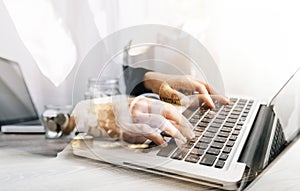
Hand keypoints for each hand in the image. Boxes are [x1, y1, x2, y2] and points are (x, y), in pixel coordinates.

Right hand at [71, 96, 194, 146]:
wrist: (96, 113)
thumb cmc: (116, 113)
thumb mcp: (135, 109)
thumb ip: (149, 114)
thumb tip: (167, 124)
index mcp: (144, 100)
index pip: (168, 106)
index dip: (181, 116)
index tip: (188, 125)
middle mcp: (141, 105)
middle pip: (168, 112)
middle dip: (183, 124)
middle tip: (190, 134)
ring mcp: (134, 115)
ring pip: (160, 120)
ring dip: (174, 131)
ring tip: (181, 139)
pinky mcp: (127, 126)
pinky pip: (146, 130)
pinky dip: (157, 137)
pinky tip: (163, 142)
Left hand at [144, 72, 229, 107]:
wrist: (155, 80)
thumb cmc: (160, 87)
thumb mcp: (166, 93)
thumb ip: (176, 97)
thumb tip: (187, 102)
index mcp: (185, 81)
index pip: (200, 88)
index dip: (207, 97)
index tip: (212, 106)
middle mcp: (190, 79)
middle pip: (207, 86)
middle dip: (217, 94)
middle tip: (227, 102)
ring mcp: (191, 80)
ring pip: (206, 86)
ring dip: (214, 93)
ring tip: (223, 101)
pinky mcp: (190, 83)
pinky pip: (202, 87)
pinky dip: (208, 93)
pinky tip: (210, 100)